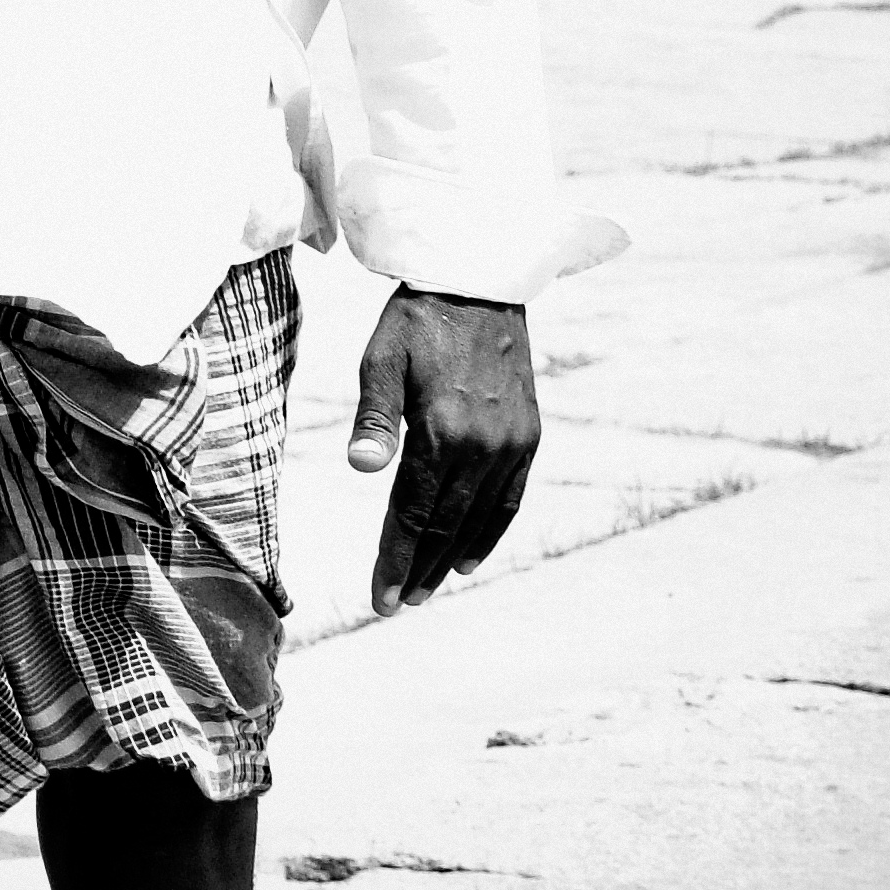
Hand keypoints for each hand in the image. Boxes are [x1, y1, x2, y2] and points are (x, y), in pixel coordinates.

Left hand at [349, 288, 540, 613]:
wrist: (481, 284)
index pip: (412, 513)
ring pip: (479, 518)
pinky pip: (510, 497)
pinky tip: (469, 554)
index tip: (380, 599)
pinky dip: (490, 530)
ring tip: (426, 587)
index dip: (394, 559)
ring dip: (451, 557)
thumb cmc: (417, 322)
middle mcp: (482, 446)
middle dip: (418, 569)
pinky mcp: (528, 435)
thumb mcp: (381, 361)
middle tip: (397, 605)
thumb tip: (361, 468)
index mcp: (440, 431)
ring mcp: (510, 443)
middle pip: (445, 525)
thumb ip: (374, 419)